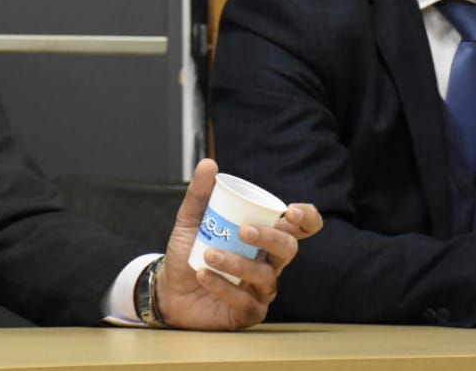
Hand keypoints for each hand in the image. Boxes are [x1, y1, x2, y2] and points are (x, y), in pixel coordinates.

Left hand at [153, 158, 321, 329]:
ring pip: (265, 276)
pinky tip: (204, 275)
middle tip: (244, 230)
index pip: (300, 228)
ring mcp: (261, 289)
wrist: (168, 288)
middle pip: (289, 250)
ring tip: (209, 254)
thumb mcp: (191, 220)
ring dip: (237, 263)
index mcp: (264, 237)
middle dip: (270, 238)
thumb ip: (200, 194)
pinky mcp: (248, 313)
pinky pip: (245, 301)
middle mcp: (269, 263)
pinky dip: (223, 286)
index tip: (290, 213)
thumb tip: (209, 163)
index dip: (306, 219)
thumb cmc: (190, 252)